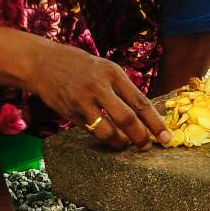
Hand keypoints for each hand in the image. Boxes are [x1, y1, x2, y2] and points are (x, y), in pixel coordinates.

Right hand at [27, 43, 169, 149]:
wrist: (42, 62)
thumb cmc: (79, 65)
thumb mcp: (104, 68)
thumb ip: (121, 88)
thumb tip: (142, 115)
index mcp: (112, 73)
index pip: (140, 102)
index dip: (155, 123)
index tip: (167, 137)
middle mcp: (98, 87)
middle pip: (127, 119)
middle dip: (141, 138)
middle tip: (146, 147)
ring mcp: (82, 101)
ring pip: (107, 132)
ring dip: (119, 142)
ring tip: (123, 143)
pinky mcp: (70, 113)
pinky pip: (91, 131)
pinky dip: (101, 137)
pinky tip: (106, 136)